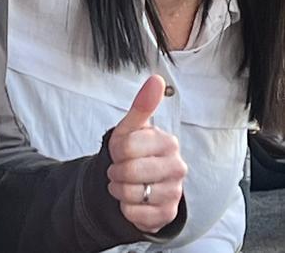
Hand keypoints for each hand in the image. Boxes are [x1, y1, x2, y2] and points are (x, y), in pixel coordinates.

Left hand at [107, 75, 186, 233]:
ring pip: (133, 195)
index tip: (119, 151)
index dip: (114, 150)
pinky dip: (127, 209)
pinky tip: (133, 201)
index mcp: (168, 142)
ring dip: (119, 191)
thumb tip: (157, 78)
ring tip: (124, 184)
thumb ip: (142, 105)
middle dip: (116, 171)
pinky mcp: (169, 215)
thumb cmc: (135, 151)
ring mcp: (175, 192)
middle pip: (129, 172)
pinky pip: (137, 215)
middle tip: (119, 169)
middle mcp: (178, 167)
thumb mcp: (132, 128)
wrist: (139, 184)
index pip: (127, 146)